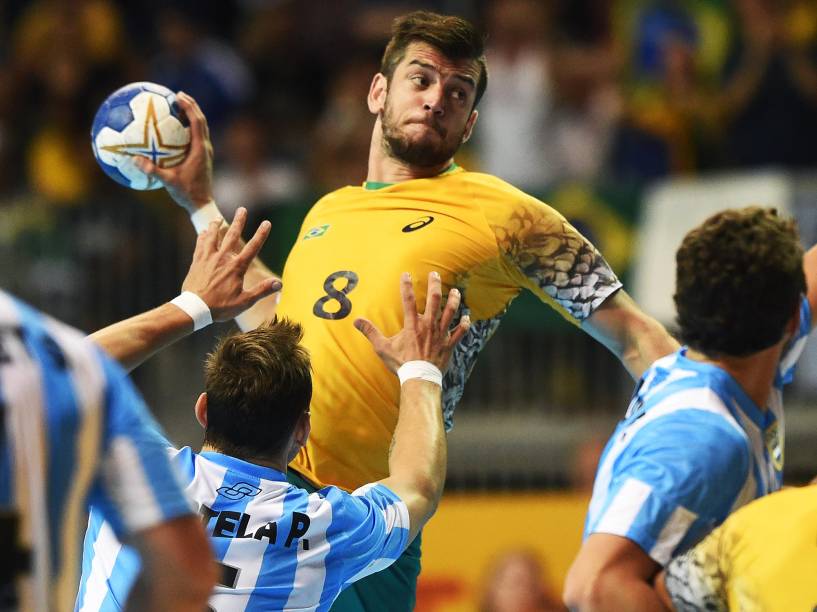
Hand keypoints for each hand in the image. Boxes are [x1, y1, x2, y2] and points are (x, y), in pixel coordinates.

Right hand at [134, 92, 213, 212]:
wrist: (201, 204)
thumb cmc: (187, 194)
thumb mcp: (168, 182)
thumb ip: (152, 170)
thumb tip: (134, 159)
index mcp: (200, 150)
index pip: (197, 123)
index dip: (189, 107)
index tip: (178, 96)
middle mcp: (205, 148)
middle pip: (201, 120)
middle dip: (191, 105)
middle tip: (177, 94)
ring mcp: (204, 152)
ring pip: (201, 127)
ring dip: (192, 114)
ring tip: (177, 105)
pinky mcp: (202, 156)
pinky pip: (196, 136)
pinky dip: (188, 127)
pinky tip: (175, 127)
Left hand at [182, 207, 280, 320]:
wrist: (194, 308)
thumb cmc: (220, 307)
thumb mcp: (244, 301)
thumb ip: (262, 290)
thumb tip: (279, 283)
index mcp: (236, 267)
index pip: (253, 247)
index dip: (261, 234)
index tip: (267, 223)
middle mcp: (223, 258)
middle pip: (232, 235)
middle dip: (238, 221)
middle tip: (242, 209)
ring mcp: (208, 258)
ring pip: (213, 236)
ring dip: (216, 225)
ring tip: (218, 218)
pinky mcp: (197, 261)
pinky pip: (200, 244)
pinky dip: (203, 236)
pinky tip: (204, 232)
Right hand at [354, 271, 469, 372]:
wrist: (419, 379)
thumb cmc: (401, 364)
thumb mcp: (382, 348)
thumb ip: (370, 332)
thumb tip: (356, 321)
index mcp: (412, 325)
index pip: (407, 300)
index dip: (406, 285)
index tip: (406, 274)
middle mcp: (428, 326)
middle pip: (434, 300)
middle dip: (435, 285)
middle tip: (435, 274)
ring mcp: (440, 334)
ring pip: (450, 312)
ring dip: (454, 300)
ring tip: (455, 291)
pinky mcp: (449, 344)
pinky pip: (460, 332)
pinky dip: (464, 325)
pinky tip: (467, 317)